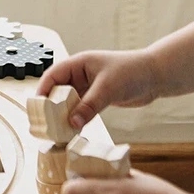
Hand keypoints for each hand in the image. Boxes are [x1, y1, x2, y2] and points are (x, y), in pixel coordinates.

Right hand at [35, 49, 163, 129]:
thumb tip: (72, 123)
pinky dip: (77, 118)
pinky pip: (81, 109)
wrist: (157, 76)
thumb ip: (89, 106)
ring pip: (69, 101)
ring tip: (58, 130)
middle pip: (58, 90)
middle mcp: (81, 74)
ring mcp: (89, 86)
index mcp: (79, 63)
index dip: (42, 91)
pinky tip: (74, 130)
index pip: (52, 76)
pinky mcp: (97, 97)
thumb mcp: (108, 89)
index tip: (37, 108)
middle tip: (45, 123)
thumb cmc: (133, 72)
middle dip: (51, 106)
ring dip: (64, 115)